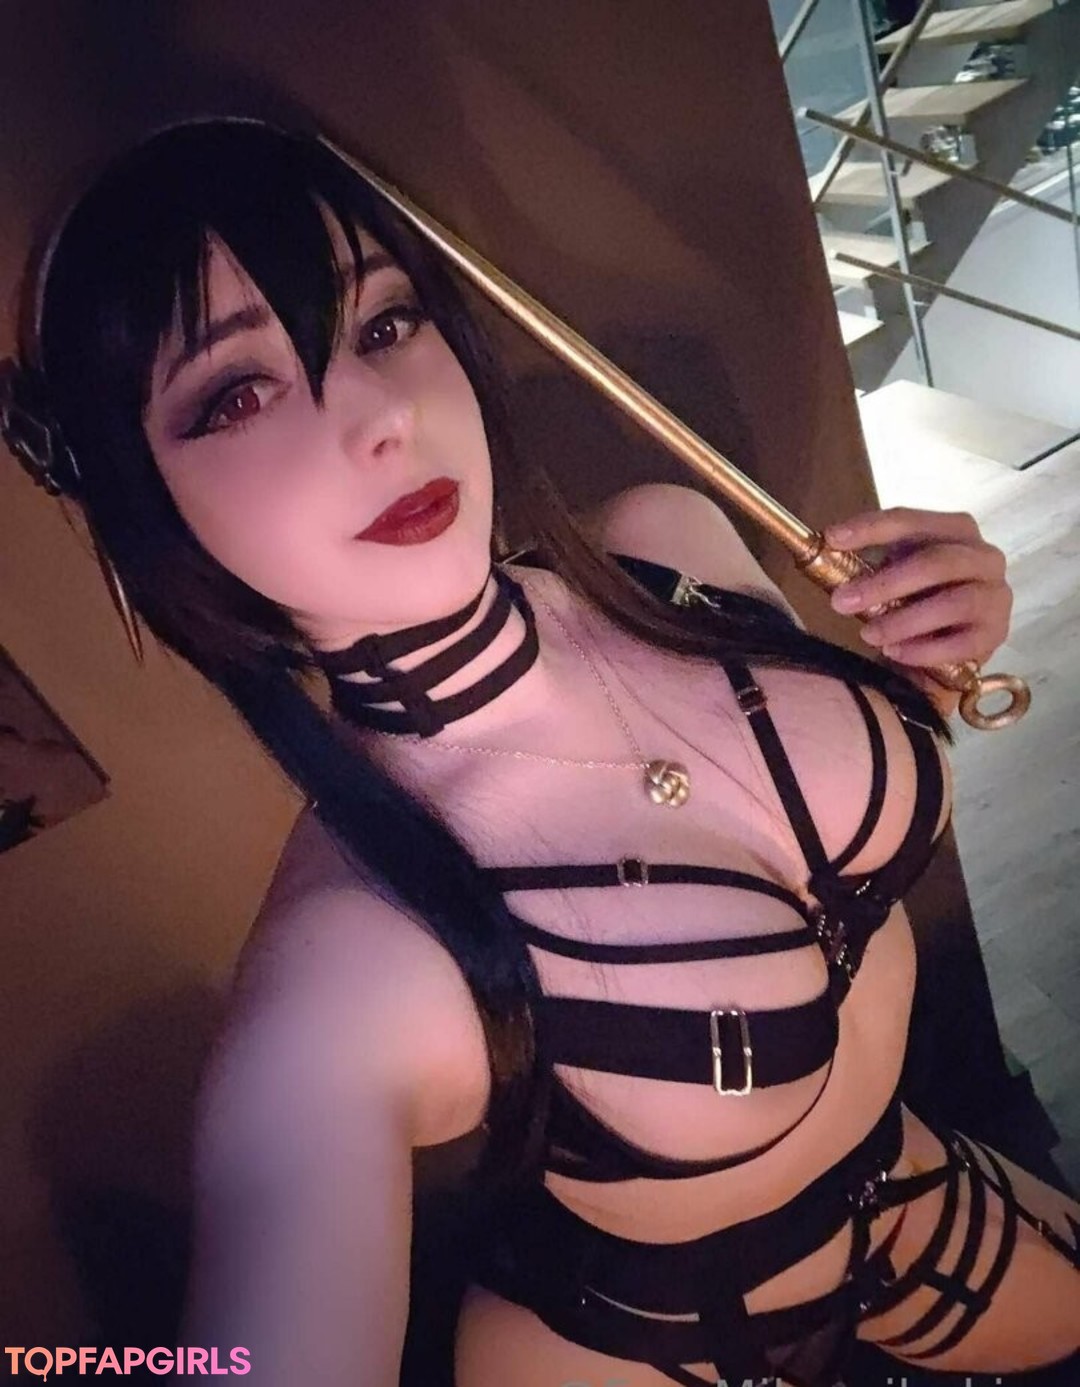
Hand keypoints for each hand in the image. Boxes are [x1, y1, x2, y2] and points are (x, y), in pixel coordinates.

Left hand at [823, 507, 1012, 669]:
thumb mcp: (892, 575)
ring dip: (904, 620)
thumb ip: (869, 563)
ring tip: (868, 634)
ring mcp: (996, 596)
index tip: (832, 538)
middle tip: (842, 602)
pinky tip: (895, 654)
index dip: (870, 527)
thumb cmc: (913, 601)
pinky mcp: (997, 634)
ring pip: (953, 602)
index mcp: (955, 530)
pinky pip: (961, 643)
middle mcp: (984, 557)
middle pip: (935, 562)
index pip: (911, 520)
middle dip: (884, 583)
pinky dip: (923, 650)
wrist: (940, 650)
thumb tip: (827, 550)